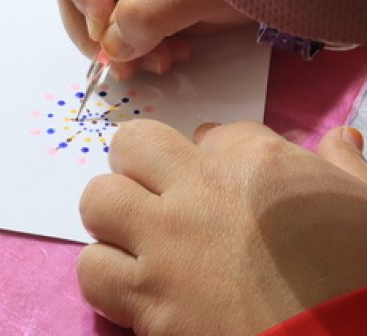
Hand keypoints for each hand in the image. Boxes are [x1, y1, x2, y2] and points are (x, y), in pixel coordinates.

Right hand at [45, 0, 248, 79]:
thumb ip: (149, 11)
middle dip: (99, 28)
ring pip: (104, 9)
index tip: (107, 28)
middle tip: (124, 63)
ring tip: (159, 62)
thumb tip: (112, 46)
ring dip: (123, 45)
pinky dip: (144, 46)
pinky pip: (133, 22)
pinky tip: (172, 55)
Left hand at [78, 120, 366, 334]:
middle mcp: (199, 192)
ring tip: (136, 234)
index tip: (223, 181)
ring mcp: (166, 245)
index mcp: (255, 162)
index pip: (209, 132)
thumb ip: (342, 168)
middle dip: (139, 162)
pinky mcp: (149, 302)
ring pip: (99, 200)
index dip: (212, 156)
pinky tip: (133, 284)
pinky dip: (106, 274)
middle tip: (157, 190)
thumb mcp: (363, 207)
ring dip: (114, 216)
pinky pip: (94, 270)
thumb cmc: (358, 276)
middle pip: (132, 143)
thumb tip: (344, 138)